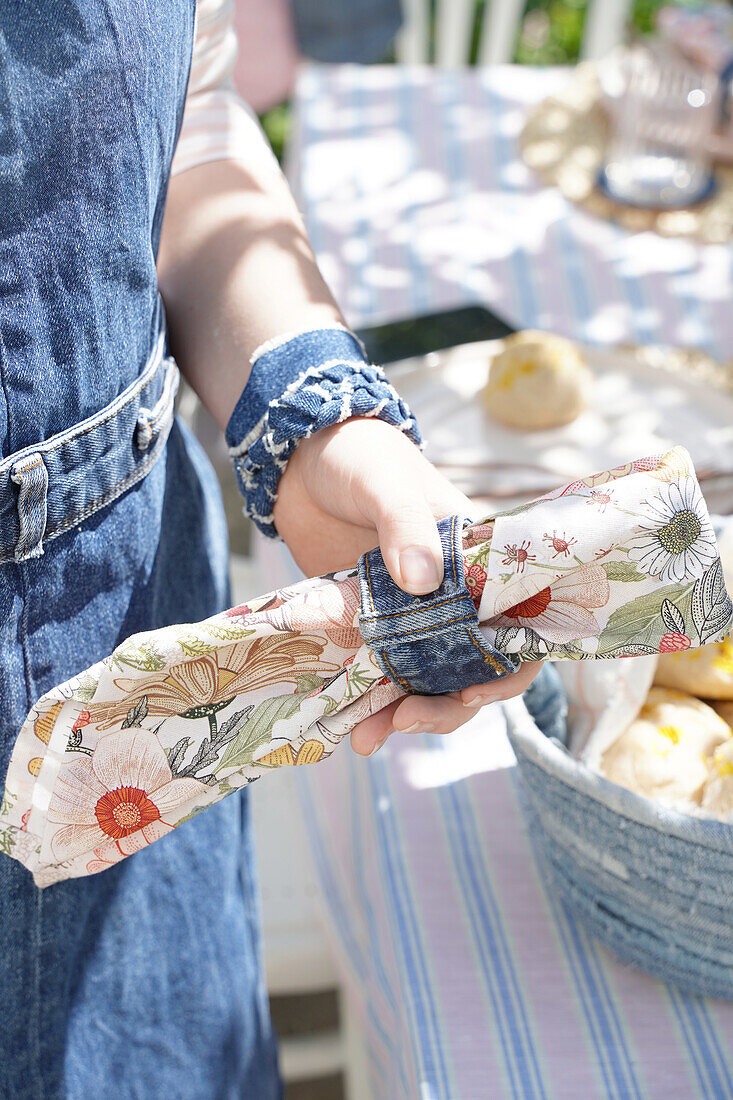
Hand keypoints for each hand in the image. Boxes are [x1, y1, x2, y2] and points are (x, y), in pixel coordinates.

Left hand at [273, 417, 540, 754]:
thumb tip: (420, 581)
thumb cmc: (359, 458)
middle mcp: (455, 595)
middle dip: (448, 705)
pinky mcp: (369, 626)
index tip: (473, 691)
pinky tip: (347, 727)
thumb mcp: (387, 484)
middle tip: (407, 720)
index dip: (511, 665)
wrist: (297, 461)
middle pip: (475, 667)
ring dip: (404, 714)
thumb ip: (405, 525)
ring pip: (426, 680)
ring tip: (366, 739)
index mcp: (481, 560)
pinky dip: (368, 703)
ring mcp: (411, 615)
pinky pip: (378, 673)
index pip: (522, 622)